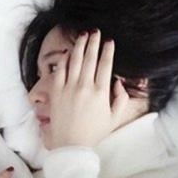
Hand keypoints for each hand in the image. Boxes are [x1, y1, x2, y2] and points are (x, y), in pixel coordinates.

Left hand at [47, 31, 128, 149]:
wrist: (71, 145)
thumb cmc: (94, 133)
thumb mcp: (114, 118)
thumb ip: (121, 98)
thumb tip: (117, 81)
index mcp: (101, 92)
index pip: (106, 65)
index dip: (108, 50)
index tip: (109, 41)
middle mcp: (85, 87)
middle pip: (90, 58)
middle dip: (94, 42)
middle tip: (96, 32)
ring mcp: (69, 88)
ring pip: (75, 60)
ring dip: (79, 46)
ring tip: (83, 36)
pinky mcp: (56, 92)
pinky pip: (60, 71)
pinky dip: (64, 60)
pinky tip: (67, 53)